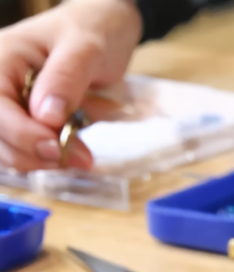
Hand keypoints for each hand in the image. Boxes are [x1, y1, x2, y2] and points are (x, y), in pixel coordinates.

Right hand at [0, 0, 140, 170]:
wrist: (104, 29)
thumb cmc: (95, 31)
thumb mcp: (87, 49)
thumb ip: (66, 79)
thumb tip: (46, 117)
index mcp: (1, 59)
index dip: (22, 134)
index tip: (58, 149)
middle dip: (32, 153)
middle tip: (78, 159)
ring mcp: (8, 102)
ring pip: (5, 147)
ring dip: (39, 162)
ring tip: (79, 158)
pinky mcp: (23, 118)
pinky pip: (23, 148)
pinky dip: (44, 159)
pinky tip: (71, 157)